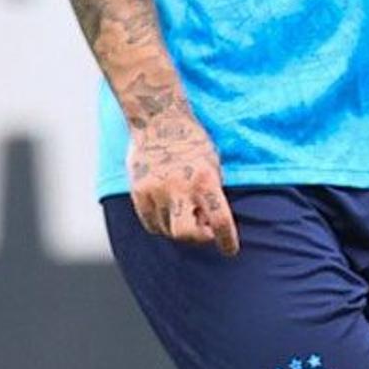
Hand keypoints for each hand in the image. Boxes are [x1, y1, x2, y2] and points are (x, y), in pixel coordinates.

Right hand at [127, 109, 238, 254]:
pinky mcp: (139, 192)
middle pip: (187, 234)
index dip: (227, 241)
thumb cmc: (192, 141)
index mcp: (204, 180)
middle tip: (203, 226)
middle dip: (198, 236)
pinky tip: (168, 207)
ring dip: (179, 226)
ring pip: (168, 230)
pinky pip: (150, 223)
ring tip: (183, 208)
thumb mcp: (213, 164)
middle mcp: (179, 188)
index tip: (230, 249)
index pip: (220, 222)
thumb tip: (209, 222)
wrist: (158, 119)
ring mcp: (156, 191)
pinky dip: (161, 222)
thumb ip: (212, 193)